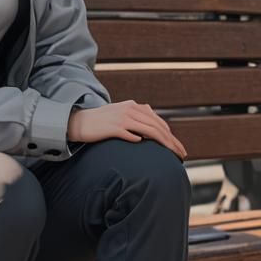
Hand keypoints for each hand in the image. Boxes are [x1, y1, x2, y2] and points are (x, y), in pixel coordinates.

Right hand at [68, 101, 186, 160]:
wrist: (78, 122)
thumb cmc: (100, 122)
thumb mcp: (120, 113)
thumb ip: (135, 117)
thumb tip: (150, 127)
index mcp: (133, 105)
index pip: (157, 121)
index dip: (170, 135)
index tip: (178, 147)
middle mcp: (130, 109)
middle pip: (157, 126)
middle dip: (172, 141)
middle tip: (181, 154)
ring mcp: (122, 118)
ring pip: (149, 130)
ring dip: (163, 143)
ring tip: (171, 155)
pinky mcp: (114, 128)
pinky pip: (131, 135)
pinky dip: (140, 141)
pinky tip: (146, 148)